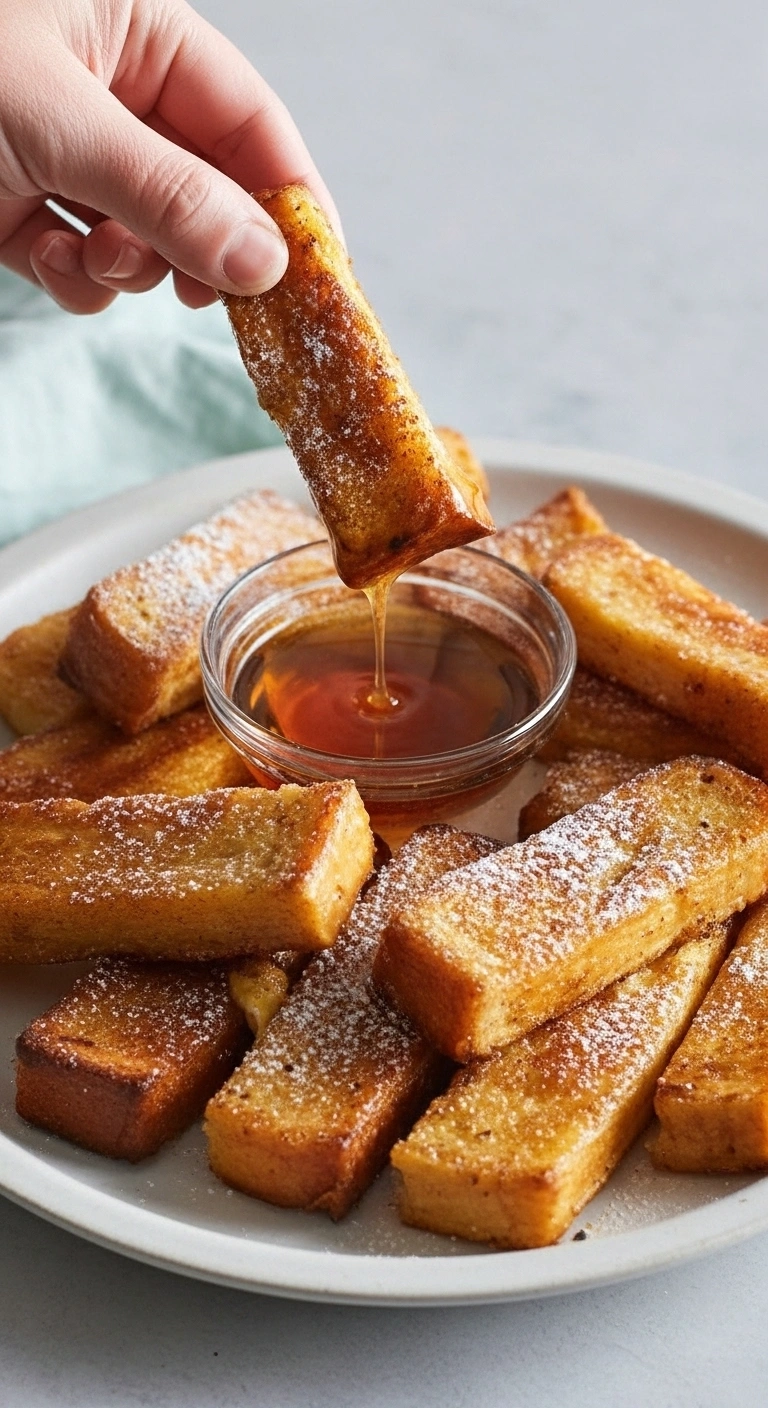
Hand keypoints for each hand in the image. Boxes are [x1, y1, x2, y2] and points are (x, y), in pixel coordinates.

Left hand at [0, 0, 340, 312]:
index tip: (319, 273)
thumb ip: (166, 193)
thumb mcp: (61, 123)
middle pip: (205, 192)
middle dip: (200, 247)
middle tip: (210, 293)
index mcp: (138, 31)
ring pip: (145, 241)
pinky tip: (43, 255)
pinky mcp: (23, 210)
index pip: (249, 121)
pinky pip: (83, 266)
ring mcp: (68, 156)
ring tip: (94, 256)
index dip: (288, 198)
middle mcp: (111, 93)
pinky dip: (72, 279)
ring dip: (128, 268)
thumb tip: (263, 261)